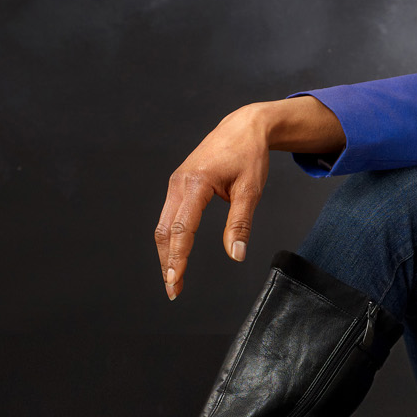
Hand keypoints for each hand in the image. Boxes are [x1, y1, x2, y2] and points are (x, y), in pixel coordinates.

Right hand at [155, 106, 273, 299]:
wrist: (243, 127)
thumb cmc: (250, 155)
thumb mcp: (251, 190)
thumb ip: (240, 224)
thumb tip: (236, 255)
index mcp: (196, 183)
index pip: (182, 229)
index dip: (177, 259)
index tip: (176, 282)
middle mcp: (179, 183)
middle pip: (165, 231)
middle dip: (167, 262)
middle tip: (173, 289)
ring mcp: (176, 184)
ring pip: (164, 225)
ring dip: (167, 253)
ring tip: (174, 278)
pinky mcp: (179, 185)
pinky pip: (170, 216)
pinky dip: (171, 238)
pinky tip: (176, 255)